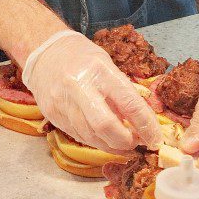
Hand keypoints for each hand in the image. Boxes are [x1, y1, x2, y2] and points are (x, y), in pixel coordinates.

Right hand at [22, 31, 162, 153]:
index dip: (145, 125)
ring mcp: (63, 103)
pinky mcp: (53, 115)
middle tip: (137, 143)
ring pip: (91, 136)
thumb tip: (140, 120)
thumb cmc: (81, 56)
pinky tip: (104, 139)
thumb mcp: (107, 65)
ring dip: (112, 145)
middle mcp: (80, 87)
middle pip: (106, 126)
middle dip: (125, 141)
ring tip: (123, 144)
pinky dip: (96, 141)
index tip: (155, 138)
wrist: (43, 53)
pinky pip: (79, 135)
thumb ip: (122, 90)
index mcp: (100, 70)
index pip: (128, 103)